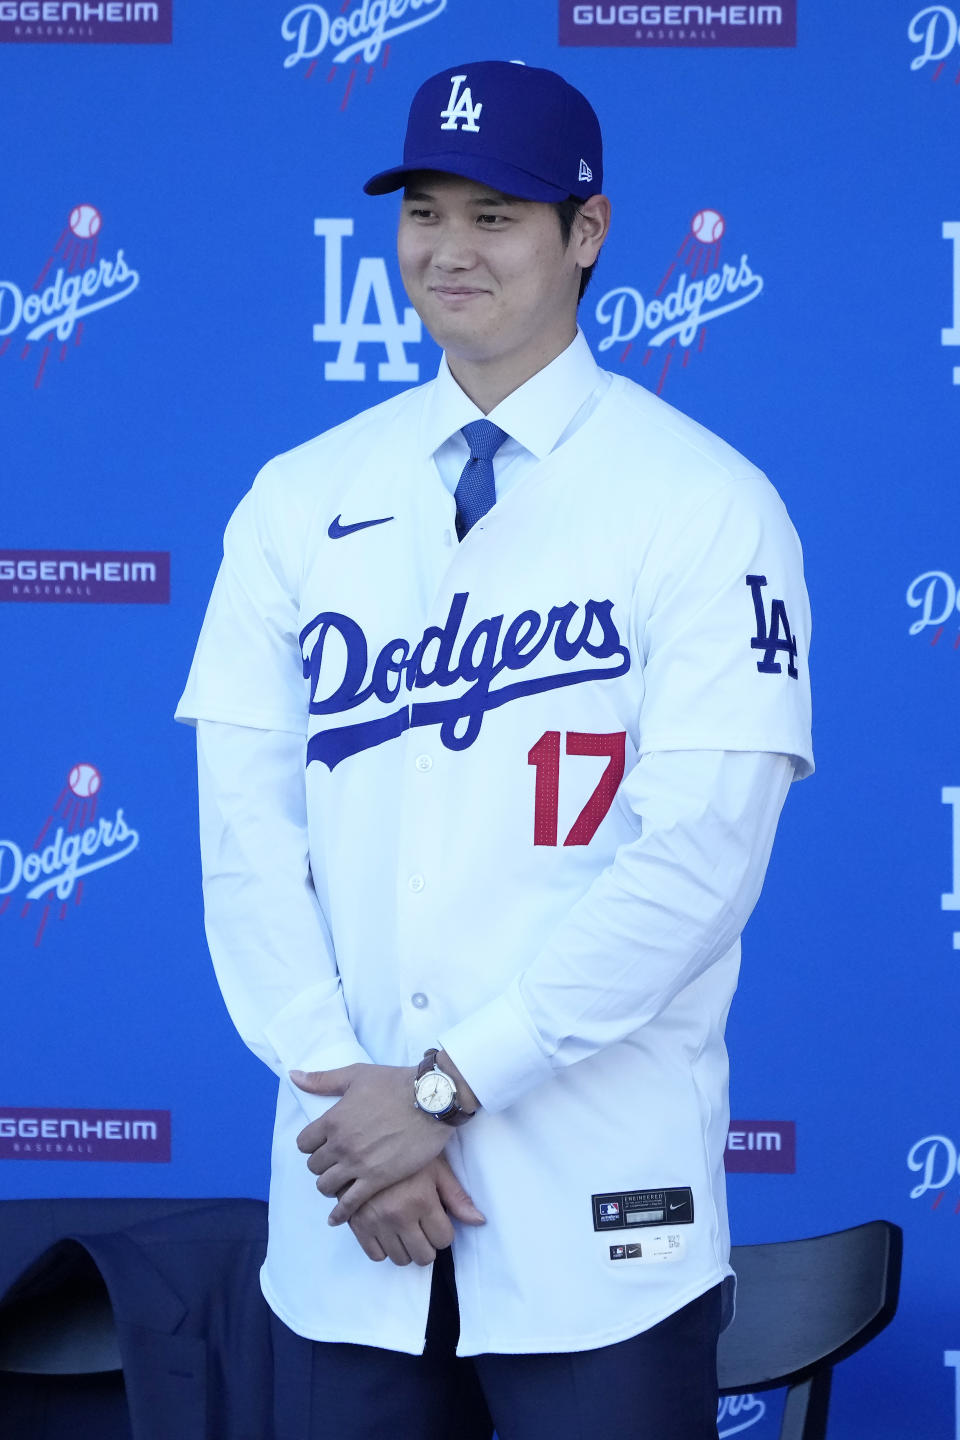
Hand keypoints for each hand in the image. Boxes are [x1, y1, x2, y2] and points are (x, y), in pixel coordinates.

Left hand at [292, 1063, 449, 1223]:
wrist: (430, 1100)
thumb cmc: (395, 1083)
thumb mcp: (356, 1075)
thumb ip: (323, 1080)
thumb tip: (294, 1076)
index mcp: (332, 1120)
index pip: (303, 1143)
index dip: (311, 1144)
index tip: (321, 1145)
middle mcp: (340, 1145)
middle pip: (314, 1166)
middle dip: (321, 1164)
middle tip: (333, 1163)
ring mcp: (357, 1164)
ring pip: (326, 1185)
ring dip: (329, 1185)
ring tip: (338, 1183)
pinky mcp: (377, 1179)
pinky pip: (349, 1203)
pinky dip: (340, 1213)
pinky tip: (337, 1218)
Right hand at [349, 1155, 485, 1266]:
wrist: (367, 1139)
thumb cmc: (407, 1151)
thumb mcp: (436, 1168)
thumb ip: (457, 1197)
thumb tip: (479, 1222)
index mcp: (421, 1200)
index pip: (443, 1240)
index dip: (444, 1230)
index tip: (437, 1218)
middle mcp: (398, 1215)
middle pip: (423, 1256)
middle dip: (427, 1243)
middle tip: (422, 1226)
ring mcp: (376, 1222)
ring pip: (400, 1259)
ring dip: (406, 1247)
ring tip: (405, 1227)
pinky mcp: (357, 1225)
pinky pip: (375, 1256)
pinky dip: (383, 1247)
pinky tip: (387, 1229)